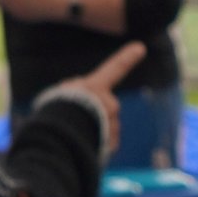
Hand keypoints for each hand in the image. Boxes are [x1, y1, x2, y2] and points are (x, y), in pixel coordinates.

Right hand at [48, 40, 141, 156]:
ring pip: (104, 129)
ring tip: (75, 136)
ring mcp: (113, 124)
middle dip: (94, 116)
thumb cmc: (57, 113)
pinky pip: (105, 145)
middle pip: (103, 110)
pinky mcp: (112, 143)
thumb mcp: (62, 95)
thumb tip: (85, 108)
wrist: (62, 135)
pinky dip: (97, 147)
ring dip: (93, 133)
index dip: (127, 58)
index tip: (141, 48)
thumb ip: (78, 94)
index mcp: (95, 87)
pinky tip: (82, 148)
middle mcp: (109, 103)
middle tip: (74, 122)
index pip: (115, 68)